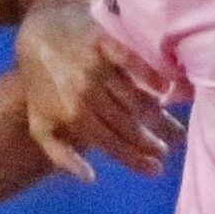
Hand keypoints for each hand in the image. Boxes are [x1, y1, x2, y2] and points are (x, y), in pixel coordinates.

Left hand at [16, 3, 181, 181]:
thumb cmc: (44, 85)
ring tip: (176, 131)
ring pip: (135, 98)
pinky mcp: (105, 42)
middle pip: (128, 124)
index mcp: (73, 115)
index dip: (135, 160)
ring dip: (159, 117)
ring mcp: (97, 67)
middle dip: (151, 142)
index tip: (155, 170)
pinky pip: (132, 61)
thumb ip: (61, 154)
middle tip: (167, 151)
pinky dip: (150, 76)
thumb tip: (90, 177)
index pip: (112, 143)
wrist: (38, 35)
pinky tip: (166, 90)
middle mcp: (86, 93)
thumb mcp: (41, 124)